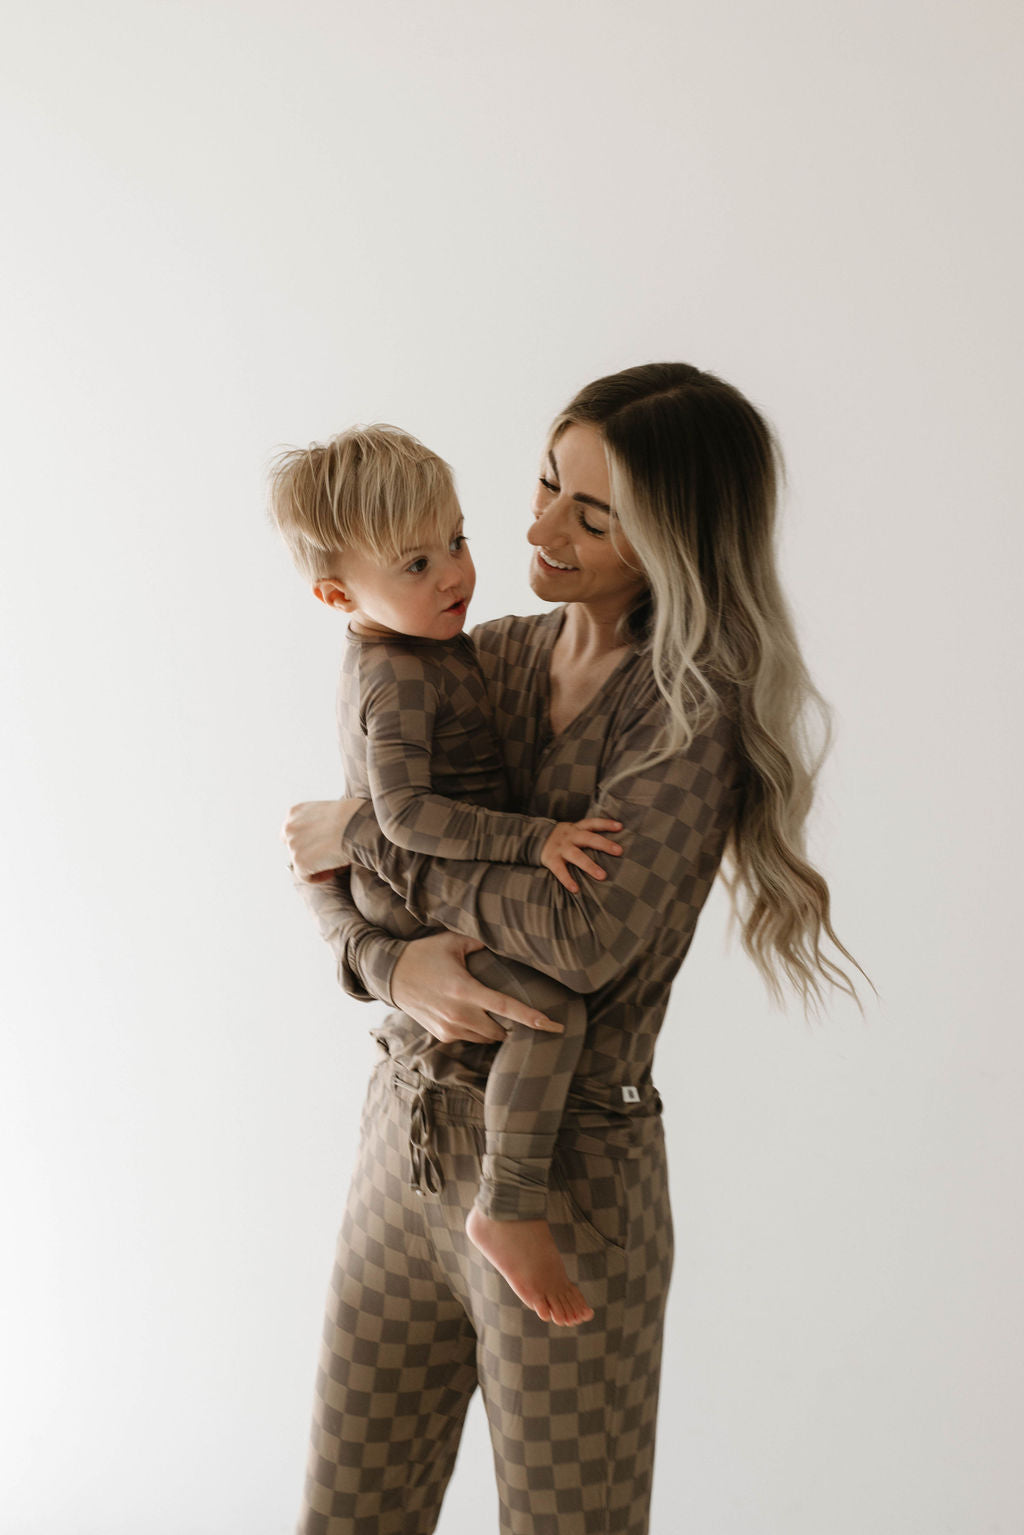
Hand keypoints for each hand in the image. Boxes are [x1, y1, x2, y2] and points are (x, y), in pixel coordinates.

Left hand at [281, 797, 365, 882]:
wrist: (355, 823)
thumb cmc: (352, 816)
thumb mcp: (327, 810)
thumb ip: (316, 822)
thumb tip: (323, 836)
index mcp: (295, 812)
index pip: (291, 832)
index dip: (305, 841)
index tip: (321, 845)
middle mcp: (289, 827)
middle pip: (293, 848)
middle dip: (309, 853)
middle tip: (328, 855)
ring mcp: (293, 845)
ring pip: (301, 863)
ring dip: (317, 865)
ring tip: (335, 860)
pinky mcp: (299, 861)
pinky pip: (306, 877)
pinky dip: (320, 877)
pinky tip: (333, 870)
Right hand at [391, 933, 565, 1044]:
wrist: (390, 975)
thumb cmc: (424, 954)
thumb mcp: (453, 942)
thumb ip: (481, 942)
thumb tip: (507, 938)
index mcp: (465, 990)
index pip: (507, 1007)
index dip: (532, 1017)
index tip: (553, 1024)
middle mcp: (459, 1013)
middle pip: (501, 1030)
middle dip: (512, 1025)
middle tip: (517, 1013)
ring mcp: (450, 1028)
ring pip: (486, 1037)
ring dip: (494, 1028)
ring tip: (489, 1010)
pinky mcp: (442, 1035)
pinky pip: (470, 1038)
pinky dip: (476, 1030)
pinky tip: (469, 1013)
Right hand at [540, 818, 622, 893]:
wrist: (533, 839)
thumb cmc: (562, 839)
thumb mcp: (572, 832)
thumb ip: (587, 835)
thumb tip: (612, 845)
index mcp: (576, 828)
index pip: (593, 823)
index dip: (606, 824)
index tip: (620, 827)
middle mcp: (569, 836)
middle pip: (588, 838)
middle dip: (604, 844)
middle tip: (619, 851)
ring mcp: (560, 848)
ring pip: (576, 855)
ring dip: (590, 866)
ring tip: (602, 876)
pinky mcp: (551, 859)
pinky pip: (560, 871)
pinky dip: (567, 880)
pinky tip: (575, 889)